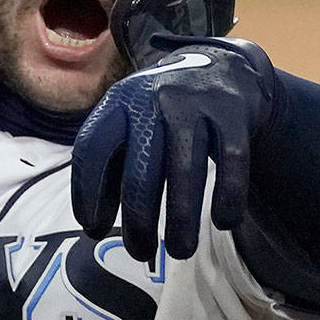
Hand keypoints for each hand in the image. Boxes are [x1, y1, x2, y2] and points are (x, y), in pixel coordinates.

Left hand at [70, 36, 276, 261]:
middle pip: (140, 169)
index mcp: (118, 102)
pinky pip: (232, 162)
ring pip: (185, 170)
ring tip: (180, 251)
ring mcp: (194, 104)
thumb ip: (112, 162)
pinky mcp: (232, 113)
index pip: (92, 149)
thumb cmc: (162, 111)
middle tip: (140, 252)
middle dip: (139, 220)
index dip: (87, 193)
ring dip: (182, 219)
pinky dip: (228, 196)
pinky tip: (224, 222)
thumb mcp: (129, 121)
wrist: (222, 67)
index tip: (91, 228)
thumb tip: (94, 224)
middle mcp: (153, 99)